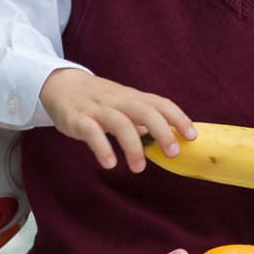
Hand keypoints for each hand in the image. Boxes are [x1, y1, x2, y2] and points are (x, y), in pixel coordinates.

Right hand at [39, 68, 193, 172]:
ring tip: (138, 168)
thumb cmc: (99, 100)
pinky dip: (102, 148)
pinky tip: (110, 163)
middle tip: (172, 154)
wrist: (61, 85)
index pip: (160, 104)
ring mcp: (98, 109)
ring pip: (120, 123)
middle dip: (162, 132)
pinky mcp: (78, 119)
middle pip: (145, 111)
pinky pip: (92, 132)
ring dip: (132, 147)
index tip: (192, 136)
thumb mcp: (124, 105)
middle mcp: (118, 101)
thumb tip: (167, 139)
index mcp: (132, 97)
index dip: (178, 118)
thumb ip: (143, 119)